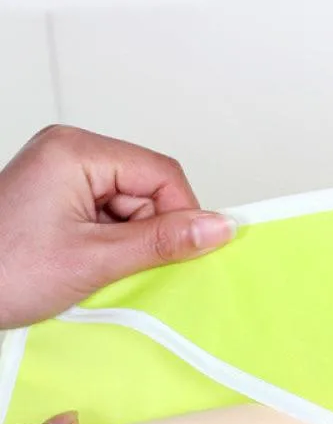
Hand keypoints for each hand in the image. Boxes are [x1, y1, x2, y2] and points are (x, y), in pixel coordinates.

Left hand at [0, 125, 235, 328]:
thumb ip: (162, 242)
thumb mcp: (95, 259)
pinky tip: (90, 267)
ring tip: (96, 270)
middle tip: (122, 267)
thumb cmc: (2, 272)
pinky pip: (109, 218)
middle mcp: (70, 154)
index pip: (162, 174)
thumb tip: (220, 227)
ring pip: (132, 208)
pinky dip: (112, 247)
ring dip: (129, 244)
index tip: (180, 256)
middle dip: (149, 233)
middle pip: (149, 189)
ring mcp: (62, 176)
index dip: (181, 216)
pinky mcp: (58, 199)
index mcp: (78, 152)